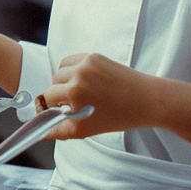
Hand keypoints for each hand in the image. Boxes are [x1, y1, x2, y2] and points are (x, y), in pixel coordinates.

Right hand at [38, 53, 158, 139]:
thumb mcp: (86, 129)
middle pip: (52, 82)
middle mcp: (79, 73)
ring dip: (64, 80)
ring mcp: (87, 62)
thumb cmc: (121, 115)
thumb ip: (59, 131)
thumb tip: (41, 133)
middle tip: (72, 105)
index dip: (50, 107)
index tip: (57, 112)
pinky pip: (72, 60)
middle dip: (58, 94)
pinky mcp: (94, 56)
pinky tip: (84, 81)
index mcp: (75, 91)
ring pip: (60, 69)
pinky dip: (72, 69)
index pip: (47, 96)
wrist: (148, 100)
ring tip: (78, 92)